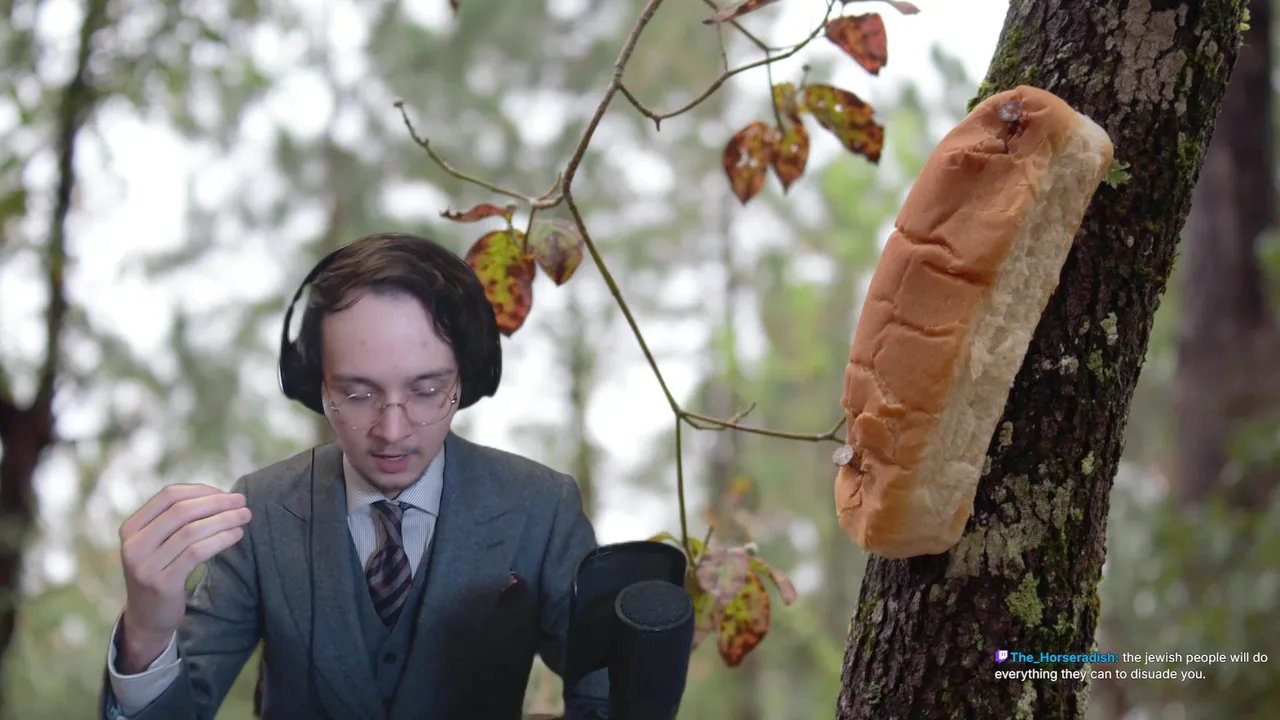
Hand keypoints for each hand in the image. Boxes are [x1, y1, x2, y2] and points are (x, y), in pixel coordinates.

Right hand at [117, 484, 251, 672]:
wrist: (148, 617)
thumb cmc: (162, 571)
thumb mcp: (159, 543)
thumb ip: (177, 520)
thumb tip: (220, 495)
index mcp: (131, 528)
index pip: (168, 495)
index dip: (201, 490)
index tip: (225, 494)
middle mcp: (133, 545)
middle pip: (181, 511)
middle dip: (216, 502)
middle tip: (242, 501)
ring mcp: (145, 565)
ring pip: (191, 531)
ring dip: (224, 519)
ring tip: (245, 516)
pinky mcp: (162, 583)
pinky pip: (197, 552)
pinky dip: (220, 539)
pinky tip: (237, 534)